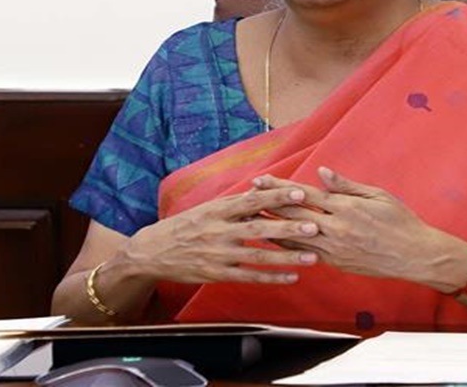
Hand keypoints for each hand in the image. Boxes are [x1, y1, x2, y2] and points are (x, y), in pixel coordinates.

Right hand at [121, 186, 320, 284]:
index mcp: (217, 210)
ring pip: (258, 256)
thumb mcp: (206, 208)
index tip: (300, 193)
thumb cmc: (184, 226)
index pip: (252, 200)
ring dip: (286, 257)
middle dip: (288, 227)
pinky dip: (271, 278)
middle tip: (314, 226)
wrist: (152, 252)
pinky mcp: (216, 274)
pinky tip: (291, 277)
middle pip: (258, 228)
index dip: (277, 196)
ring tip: (312, 257)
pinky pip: (248, 277)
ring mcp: (218, 254)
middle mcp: (218, 231)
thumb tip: (261, 188)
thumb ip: (234, 202)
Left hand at [251, 167, 466, 288]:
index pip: (305, 194)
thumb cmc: (400, 221)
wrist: (415, 255)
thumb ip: (346, 185)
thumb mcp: (377, 195)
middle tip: (247, 195)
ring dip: (271, 226)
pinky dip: (287, 247)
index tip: (262, 179)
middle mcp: (336, 229)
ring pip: (295, 237)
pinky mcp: (336, 263)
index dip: (281, 187)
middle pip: (295, 214)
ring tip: (251, 219)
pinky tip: (272, 242)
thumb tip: (323, 173)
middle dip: (269, 203)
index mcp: (346, 208)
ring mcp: (334, 249)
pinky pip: (305, 254)